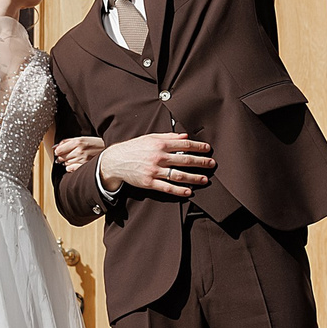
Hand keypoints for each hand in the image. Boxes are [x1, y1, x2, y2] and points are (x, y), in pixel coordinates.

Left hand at [53, 135, 105, 172]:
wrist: (107, 150)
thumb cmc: (94, 143)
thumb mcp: (81, 138)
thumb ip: (66, 142)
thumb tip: (54, 147)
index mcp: (77, 142)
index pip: (59, 150)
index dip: (58, 151)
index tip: (60, 151)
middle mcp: (79, 151)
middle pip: (61, 157)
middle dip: (62, 156)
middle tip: (69, 154)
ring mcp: (82, 160)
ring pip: (65, 163)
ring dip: (67, 161)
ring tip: (75, 158)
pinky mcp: (84, 166)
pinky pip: (70, 169)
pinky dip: (70, 167)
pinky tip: (75, 163)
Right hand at [98, 133, 214, 198]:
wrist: (115, 161)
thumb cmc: (134, 148)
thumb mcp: (150, 138)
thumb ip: (168, 137)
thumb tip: (185, 136)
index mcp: (159, 143)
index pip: (184, 144)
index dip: (198, 147)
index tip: (207, 149)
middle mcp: (158, 157)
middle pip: (185, 160)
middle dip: (201, 162)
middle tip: (211, 164)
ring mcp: (154, 170)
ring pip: (178, 175)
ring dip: (194, 178)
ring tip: (205, 179)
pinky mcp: (149, 182)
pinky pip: (167, 187)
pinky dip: (179, 190)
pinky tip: (189, 191)